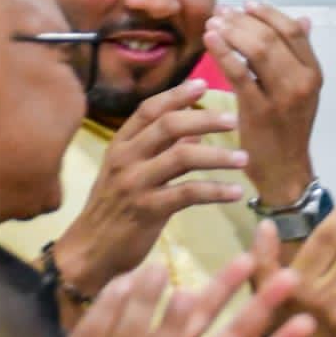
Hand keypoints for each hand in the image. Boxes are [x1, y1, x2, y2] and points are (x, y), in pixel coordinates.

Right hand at [51, 79, 245, 295]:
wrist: (90, 252)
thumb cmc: (115, 211)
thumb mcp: (132, 174)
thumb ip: (161, 150)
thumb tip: (195, 130)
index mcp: (120, 145)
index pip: (149, 109)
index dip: (176, 95)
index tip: (204, 84)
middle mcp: (125, 158)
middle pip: (169, 126)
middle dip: (204, 119)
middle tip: (233, 120)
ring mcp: (135, 183)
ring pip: (182, 156)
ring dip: (218, 156)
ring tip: (244, 159)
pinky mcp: (148, 209)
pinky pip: (189, 193)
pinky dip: (216, 191)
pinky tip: (236, 193)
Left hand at [204, 2, 319, 206]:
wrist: (285, 170)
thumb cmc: (288, 129)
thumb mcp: (302, 91)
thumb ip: (299, 56)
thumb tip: (304, 20)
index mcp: (314, 74)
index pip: (294, 30)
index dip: (268, 13)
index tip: (245, 5)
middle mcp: (303, 82)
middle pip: (273, 36)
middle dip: (244, 19)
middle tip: (222, 12)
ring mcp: (283, 97)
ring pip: (257, 49)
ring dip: (232, 31)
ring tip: (213, 24)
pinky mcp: (259, 110)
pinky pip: (239, 72)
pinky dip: (223, 51)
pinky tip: (210, 40)